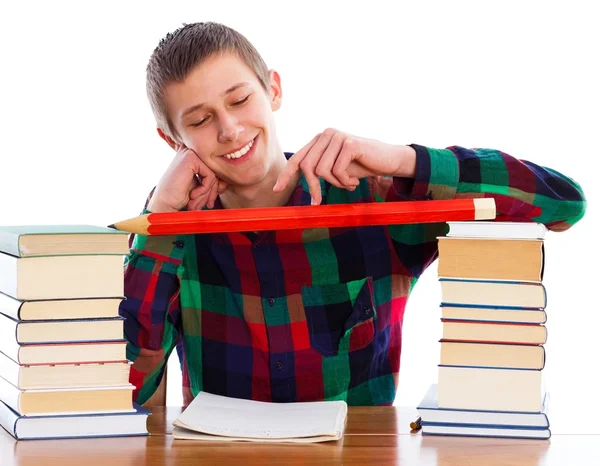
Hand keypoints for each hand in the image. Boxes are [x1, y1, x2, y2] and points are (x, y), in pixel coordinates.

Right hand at [147, 145, 227, 211]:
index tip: (210, 202)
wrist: (164, 204)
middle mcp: (190, 151)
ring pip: (214, 173)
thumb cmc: (180, 196)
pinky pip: (210, 175)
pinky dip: (204, 189)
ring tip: (197, 203)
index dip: (215, 187)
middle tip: (208, 205)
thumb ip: (211, 181)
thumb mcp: (199, 186)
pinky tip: (193, 195)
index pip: (213, 169)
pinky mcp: (190, 158)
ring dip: (208, 192)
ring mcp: (189, 153)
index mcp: (192, 157)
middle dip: (213, 191)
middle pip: (215, 171)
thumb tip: (225, 182)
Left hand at [273, 128, 415, 204]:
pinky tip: (355, 180)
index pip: (298, 158)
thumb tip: (297, 182)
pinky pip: (337, 171)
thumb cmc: (361, 166)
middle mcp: (326, 135)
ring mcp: (337, 137)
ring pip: (322, 171)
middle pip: (307, 166)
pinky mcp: (349, 143)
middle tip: (318, 202)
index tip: (277, 189)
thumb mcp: (335, 169)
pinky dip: (345, 181)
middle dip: (314, 188)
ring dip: (335, 184)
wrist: (388, 160)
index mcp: (319, 140)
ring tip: (348, 183)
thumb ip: (318, 170)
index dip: (286, 175)